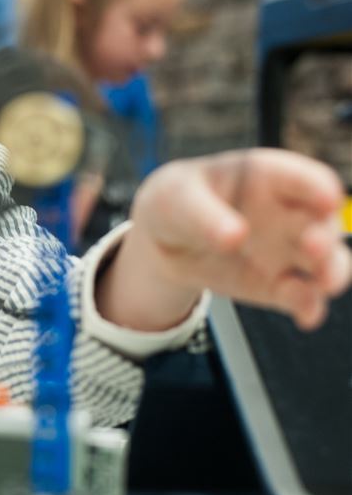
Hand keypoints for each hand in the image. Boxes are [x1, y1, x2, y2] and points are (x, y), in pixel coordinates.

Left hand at [129, 149, 350, 329]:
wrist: (162, 241)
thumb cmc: (176, 203)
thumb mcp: (178, 199)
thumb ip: (205, 216)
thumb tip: (235, 236)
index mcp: (266, 178)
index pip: (301, 177)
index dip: (317, 186)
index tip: (326, 200)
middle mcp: (288, 213)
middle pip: (322, 222)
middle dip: (325, 236)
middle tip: (314, 246)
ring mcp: (287, 250)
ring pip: (327, 261)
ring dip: (332, 272)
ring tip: (325, 285)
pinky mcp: (279, 285)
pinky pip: (304, 298)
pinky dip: (310, 308)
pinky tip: (306, 317)